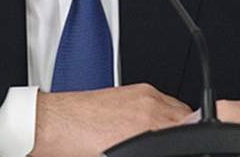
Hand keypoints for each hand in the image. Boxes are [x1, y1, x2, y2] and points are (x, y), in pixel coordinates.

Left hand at [30, 83, 192, 156]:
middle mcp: (148, 106)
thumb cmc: (75, 146)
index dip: (188, 140)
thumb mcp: (118, 154)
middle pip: (187, 120)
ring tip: (156, 138)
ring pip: (177, 109)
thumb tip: (157, 148)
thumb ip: (145, 149)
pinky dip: (161, 113)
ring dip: (174, 123)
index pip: (188, 130)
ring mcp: (142, 95)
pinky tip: (146, 127)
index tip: (185, 147)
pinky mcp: (133, 89)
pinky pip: (161, 101)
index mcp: (148, 127)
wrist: (52, 126)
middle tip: (169, 146)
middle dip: (182, 134)